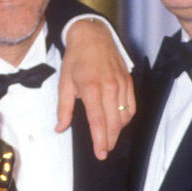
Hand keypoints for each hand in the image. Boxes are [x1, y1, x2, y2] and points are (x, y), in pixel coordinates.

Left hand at [58, 18, 134, 159]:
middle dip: (110, 141)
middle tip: (104, 151)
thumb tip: (60, 127)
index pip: (98, 122)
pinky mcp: (128, 81)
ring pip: (125, 117)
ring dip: (118, 131)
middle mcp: (110, 87)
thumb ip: (64, 108)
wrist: (92, 36)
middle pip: (114, 123)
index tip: (100, 154)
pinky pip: (132, 106)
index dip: (100, 140)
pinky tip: (119, 123)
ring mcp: (121, 84)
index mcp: (91, 89)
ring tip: (109, 138)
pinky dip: (127, 118)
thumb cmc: (76, 59)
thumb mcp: (64, 82)